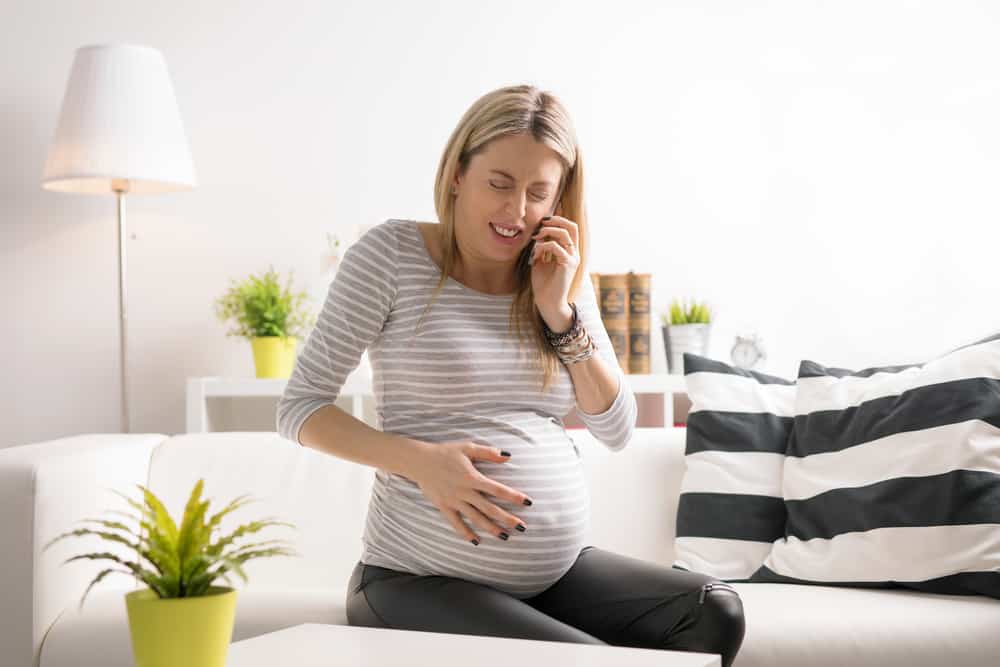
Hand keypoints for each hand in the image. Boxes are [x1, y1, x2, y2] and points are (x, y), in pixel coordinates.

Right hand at [406, 440, 531, 543]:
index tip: (528, 502)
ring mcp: (454, 501)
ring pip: (476, 518)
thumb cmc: (445, 452)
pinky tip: (476, 541)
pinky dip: (466, 533)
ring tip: (505, 537)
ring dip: (491, 528)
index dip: (514, 496)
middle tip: (522, 527)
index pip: (498, 489)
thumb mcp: (467, 448)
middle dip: (507, 519)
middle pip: (490, 508)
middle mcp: (465, 492)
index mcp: (472, 477)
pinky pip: (456, 523)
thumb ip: (488, 452)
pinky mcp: (444, 507)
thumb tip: (508, 456)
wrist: (419, 461)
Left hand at [529, 213, 579, 322]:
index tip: (541, 222)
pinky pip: (556, 247)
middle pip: (572, 226)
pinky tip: (535, 255)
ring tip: (535, 238)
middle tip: (540, 224)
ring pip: (564, 234)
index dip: (557, 220)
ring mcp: (573, 258)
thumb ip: (541, 247)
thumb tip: (538, 234)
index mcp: (569, 251)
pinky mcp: (568, 264)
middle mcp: (574, 253)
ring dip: (547, 232)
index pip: (569, 228)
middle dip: (555, 220)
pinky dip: (543, 247)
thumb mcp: (540, 260)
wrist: (547, 302)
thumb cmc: (543, 283)